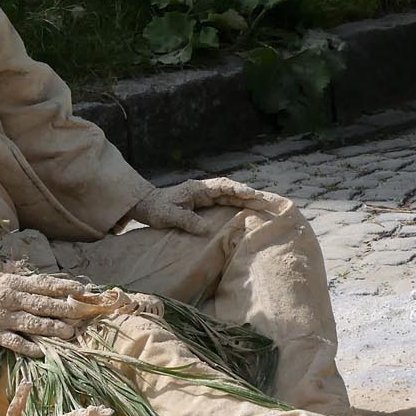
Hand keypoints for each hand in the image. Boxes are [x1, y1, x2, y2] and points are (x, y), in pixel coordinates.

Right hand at [0, 271, 89, 357]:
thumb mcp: (3, 279)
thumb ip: (25, 284)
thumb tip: (50, 286)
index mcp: (15, 283)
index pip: (45, 285)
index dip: (65, 288)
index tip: (83, 291)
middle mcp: (11, 298)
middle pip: (42, 304)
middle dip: (65, 309)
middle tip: (83, 314)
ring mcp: (2, 316)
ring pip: (31, 322)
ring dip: (51, 328)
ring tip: (69, 333)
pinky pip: (13, 341)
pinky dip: (28, 346)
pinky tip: (41, 352)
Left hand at [125, 177, 286, 234]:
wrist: (148, 205)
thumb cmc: (157, 209)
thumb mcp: (168, 216)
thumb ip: (186, 220)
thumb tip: (205, 229)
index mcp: (198, 188)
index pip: (222, 187)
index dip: (238, 190)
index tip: (250, 194)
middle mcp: (205, 190)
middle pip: (231, 190)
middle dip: (249, 195)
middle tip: (267, 201)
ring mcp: (207, 196)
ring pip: (231, 196)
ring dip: (247, 200)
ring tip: (264, 205)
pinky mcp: (207, 203)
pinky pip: (226, 202)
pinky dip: (238, 204)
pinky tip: (250, 210)